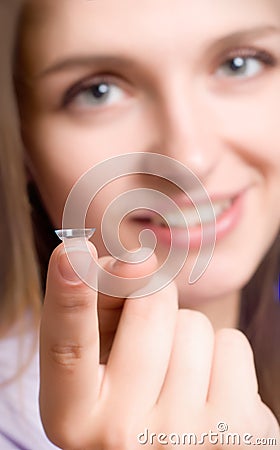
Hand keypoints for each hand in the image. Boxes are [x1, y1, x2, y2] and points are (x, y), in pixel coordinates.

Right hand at [40, 242, 279, 448]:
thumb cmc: (133, 402)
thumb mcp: (97, 372)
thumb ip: (98, 315)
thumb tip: (136, 262)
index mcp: (74, 418)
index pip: (68, 349)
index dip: (69, 297)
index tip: (72, 251)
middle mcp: (122, 436)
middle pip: (152, 303)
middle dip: (151, 297)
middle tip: (148, 337)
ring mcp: (183, 437)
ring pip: (194, 324)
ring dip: (187, 339)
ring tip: (177, 381)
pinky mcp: (240, 434)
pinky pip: (231, 343)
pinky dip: (221, 357)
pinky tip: (209, 394)